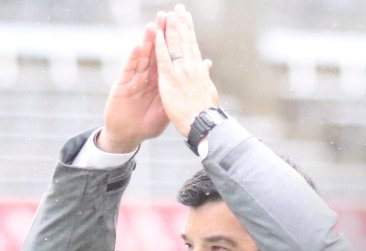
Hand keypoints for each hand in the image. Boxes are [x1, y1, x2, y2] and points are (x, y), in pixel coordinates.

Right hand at [100, 16, 169, 152]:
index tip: (181, 26)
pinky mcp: (122, 86)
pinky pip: (129, 71)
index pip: (168, 57)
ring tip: (152, 27)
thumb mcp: (167, 108)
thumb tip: (193, 84)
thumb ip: (179, 93)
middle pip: (155, 51)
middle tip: (166, 15)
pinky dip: (133, 59)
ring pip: (142, 57)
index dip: (173, 42)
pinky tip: (138, 47)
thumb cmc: (147, 123)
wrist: (128, 136)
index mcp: (159, 80)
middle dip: (160, 34)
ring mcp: (134, 79)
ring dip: (147, 42)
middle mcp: (146, 76)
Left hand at [154, 4, 218, 137]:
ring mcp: (180, 71)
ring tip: (169, 14)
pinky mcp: (169, 78)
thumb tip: (207, 65)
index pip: (193, 46)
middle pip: (185, 41)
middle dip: (182, 23)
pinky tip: (157, 33)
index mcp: (199, 70)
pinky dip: (160, 44)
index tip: (187, 19)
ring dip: (171, 28)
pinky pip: (163, 57)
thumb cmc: (206, 112)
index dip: (190, 32)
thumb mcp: (208, 91)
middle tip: (179, 8)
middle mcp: (191, 67)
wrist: (202, 124)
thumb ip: (205, 76)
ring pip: (175, 45)